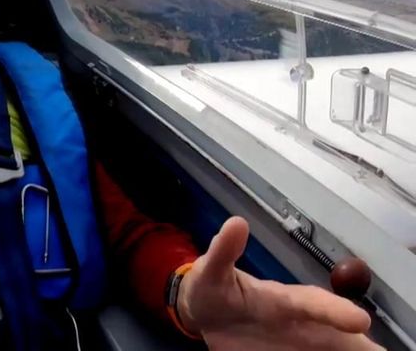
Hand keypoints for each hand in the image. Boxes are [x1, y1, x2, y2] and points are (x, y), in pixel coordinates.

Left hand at [178, 216, 383, 350]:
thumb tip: (236, 223)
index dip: (335, 311)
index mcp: (282, 302)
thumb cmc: (216, 290)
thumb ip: (224, 251)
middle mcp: (296, 324)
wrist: (201, 315)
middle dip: (357, 344)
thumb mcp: (212, 270)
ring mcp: (292, 343)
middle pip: (334, 334)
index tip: (360, 321)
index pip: (314, 304)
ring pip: (328, 348)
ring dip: (350, 350)